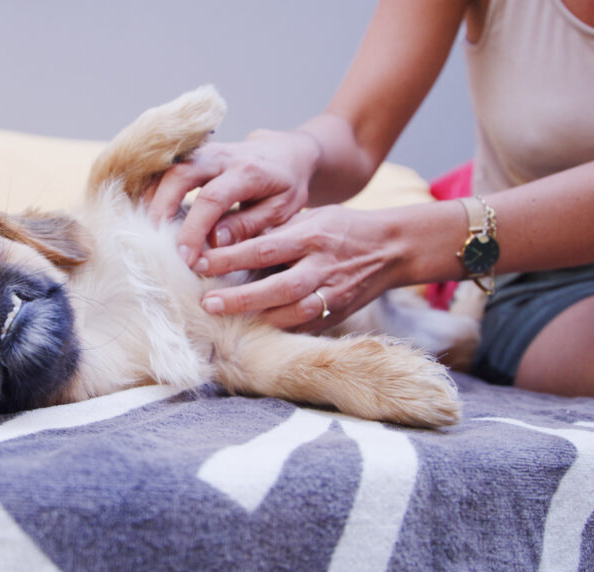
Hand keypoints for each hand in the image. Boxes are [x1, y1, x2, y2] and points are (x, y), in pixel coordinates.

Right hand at [145, 129, 322, 266]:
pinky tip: (147, 215)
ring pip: (167, 169)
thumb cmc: (285, 186)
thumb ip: (247, 225)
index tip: (185, 258)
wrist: (286, 151)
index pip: (212, 199)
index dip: (194, 229)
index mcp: (249, 172)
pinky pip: (164, 169)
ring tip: (145, 231)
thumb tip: (214, 243)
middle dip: (162, 209)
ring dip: (152, 199)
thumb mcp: (279, 210)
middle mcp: (222, 155)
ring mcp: (203, 151)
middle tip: (154, 244)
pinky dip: (152, 191)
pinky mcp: (192, 154)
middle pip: (180, 175)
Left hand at [195, 205, 402, 331]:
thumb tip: (224, 238)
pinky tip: (255, 333)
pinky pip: (307, 325)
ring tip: (225, 322)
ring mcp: (333, 292)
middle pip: (278, 286)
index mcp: (311, 235)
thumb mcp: (309, 217)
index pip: (264, 248)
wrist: (393, 248)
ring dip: (259, 318)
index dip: (230, 257)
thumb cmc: (340, 228)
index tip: (200, 263)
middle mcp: (322, 265)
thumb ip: (274, 230)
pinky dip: (281, 330)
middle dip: (240, 297)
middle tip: (207, 303)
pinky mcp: (338, 312)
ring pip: (294, 311)